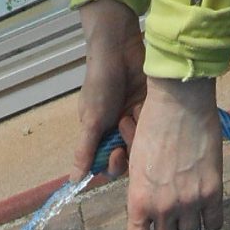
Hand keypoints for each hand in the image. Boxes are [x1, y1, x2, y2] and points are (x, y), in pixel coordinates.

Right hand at [72, 0, 146, 181]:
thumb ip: (84, 151)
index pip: (108, 162)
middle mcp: (117, 130)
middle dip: (129, 147)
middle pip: (129, 155)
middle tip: (126, 128)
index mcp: (100, 135)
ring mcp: (135, 119)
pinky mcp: (151, 108)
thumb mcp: (92, 120)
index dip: (113, 163)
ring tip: (133, 111)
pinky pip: (155, 125)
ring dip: (139, 131)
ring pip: (143, 142)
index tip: (116, 153)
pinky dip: (150, 119)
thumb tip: (74, 181)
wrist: (119, 48)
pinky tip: (143, 105)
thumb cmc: (101, 84)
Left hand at [123, 77, 224, 229]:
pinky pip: (214, 224)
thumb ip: (140, 194)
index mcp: (138, 202)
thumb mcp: (136, 164)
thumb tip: (145, 216)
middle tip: (170, 229)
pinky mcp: (212, 192)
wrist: (180, 101)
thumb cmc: (152, 126)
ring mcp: (189, 202)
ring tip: (188, 214)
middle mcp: (162, 208)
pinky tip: (207, 206)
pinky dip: (210, 221)